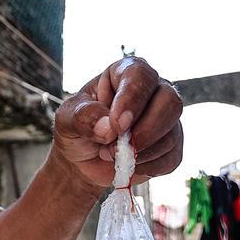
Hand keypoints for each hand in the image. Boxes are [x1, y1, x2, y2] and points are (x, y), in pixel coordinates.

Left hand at [53, 57, 182, 188]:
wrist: (83, 159)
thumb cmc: (78, 128)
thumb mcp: (67, 119)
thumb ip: (83, 117)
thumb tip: (108, 127)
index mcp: (126, 73)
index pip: (141, 76)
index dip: (132, 99)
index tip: (117, 124)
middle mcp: (153, 90)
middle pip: (170, 102)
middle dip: (144, 131)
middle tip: (113, 147)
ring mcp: (166, 118)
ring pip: (171, 134)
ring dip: (139, 152)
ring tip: (109, 154)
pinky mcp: (172, 145)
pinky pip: (171, 158)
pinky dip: (146, 167)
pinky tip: (127, 164)